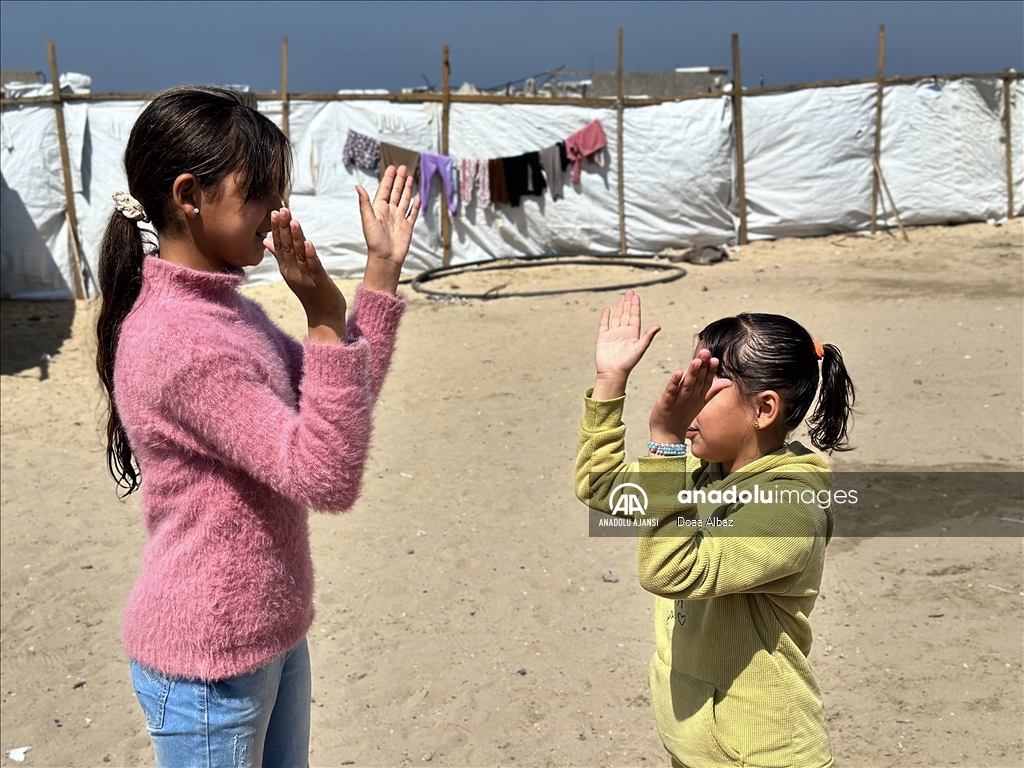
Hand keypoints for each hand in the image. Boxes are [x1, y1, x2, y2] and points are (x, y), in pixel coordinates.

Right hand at [264, 208, 346, 342]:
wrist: (324, 317)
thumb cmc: (311, 293)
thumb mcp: (293, 272)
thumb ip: (280, 256)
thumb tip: (267, 241)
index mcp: (286, 269)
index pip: (279, 245)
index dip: (277, 229)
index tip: (275, 211)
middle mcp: (293, 272)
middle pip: (287, 247)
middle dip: (283, 228)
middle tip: (281, 210)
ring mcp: (305, 278)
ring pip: (299, 255)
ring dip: (297, 238)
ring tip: (293, 221)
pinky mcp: (319, 282)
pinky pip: (314, 267)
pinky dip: (311, 255)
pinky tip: (309, 242)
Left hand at [357, 165, 420, 292]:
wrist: (386, 258)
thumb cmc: (374, 241)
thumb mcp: (367, 219)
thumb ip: (365, 203)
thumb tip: (358, 186)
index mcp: (379, 209)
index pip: (384, 190)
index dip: (388, 179)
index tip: (391, 168)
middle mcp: (389, 212)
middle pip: (395, 192)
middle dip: (399, 180)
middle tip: (403, 167)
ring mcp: (399, 219)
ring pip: (404, 200)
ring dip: (407, 189)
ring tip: (410, 177)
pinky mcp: (407, 227)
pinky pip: (412, 214)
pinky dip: (415, 206)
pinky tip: (418, 198)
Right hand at [591, 290, 659, 398]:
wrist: (612, 373)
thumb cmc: (627, 364)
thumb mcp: (639, 349)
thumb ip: (648, 337)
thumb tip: (658, 326)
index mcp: (633, 334)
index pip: (635, 316)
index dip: (635, 306)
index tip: (636, 296)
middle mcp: (623, 332)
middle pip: (627, 314)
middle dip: (628, 303)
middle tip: (630, 292)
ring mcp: (613, 334)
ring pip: (617, 317)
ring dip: (619, 307)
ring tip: (622, 298)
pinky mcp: (603, 338)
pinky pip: (604, 324)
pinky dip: (606, 317)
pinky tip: (608, 310)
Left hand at [648, 350, 731, 443]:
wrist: (667, 435)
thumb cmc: (682, 416)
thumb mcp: (700, 403)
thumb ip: (713, 391)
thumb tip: (728, 382)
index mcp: (698, 397)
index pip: (707, 381)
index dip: (710, 370)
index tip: (715, 358)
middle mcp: (691, 399)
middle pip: (698, 381)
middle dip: (702, 367)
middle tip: (706, 353)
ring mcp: (679, 402)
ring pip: (687, 386)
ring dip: (692, 373)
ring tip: (696, 361)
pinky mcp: (666, 404)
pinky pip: (671, 393)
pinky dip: (674, 384)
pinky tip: (677, 373)